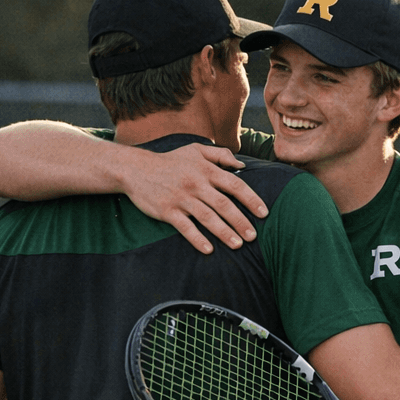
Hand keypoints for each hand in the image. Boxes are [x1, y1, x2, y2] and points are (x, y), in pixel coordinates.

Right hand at [122, 144, 267, 253]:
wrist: (136, 169)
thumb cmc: (171, 161)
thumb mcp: (196, 150)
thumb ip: (220, 155)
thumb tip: (242, 165)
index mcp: (206, 170)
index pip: (235, 185)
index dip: (251, 199)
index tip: (263, 213)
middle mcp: (196, 184)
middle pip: (224, 204)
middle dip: (241, 221)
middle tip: (253, 236)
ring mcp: (181, 198)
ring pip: (207, 218)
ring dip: (224, 232)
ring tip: (238, 245)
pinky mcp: (167, 211)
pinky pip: (185, 227)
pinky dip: (197, 238)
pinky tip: (209, 250)